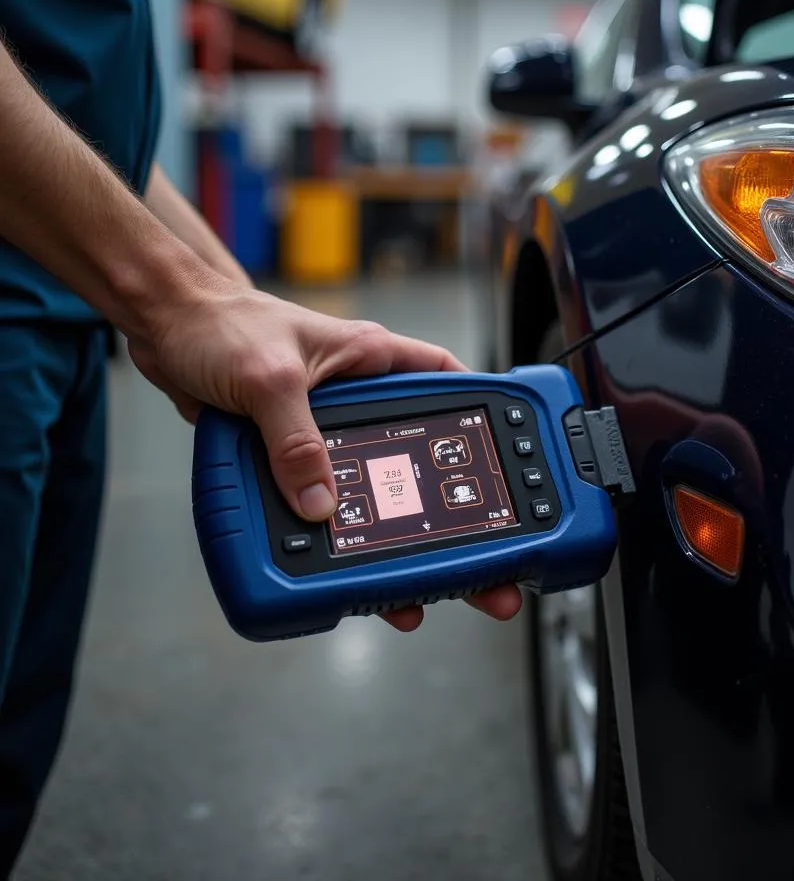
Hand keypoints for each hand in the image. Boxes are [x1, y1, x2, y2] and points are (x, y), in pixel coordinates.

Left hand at [129, 281, 521, 629]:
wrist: (166, 327)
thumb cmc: (221, 325)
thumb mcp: (268, 381)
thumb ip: (295, 443)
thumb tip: (319, 505)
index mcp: (370, 360)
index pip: (446, 382)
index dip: (480, 416)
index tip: (511, 454)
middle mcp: (356, 394)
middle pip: (418, 454)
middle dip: (450, 508)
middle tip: (486, 554)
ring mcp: (325, 427)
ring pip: (375, 486)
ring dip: (395, 534)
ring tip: (423, 585)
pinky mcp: (290, 451)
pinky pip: (326, 497)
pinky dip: (342, 534)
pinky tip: (353, 568)